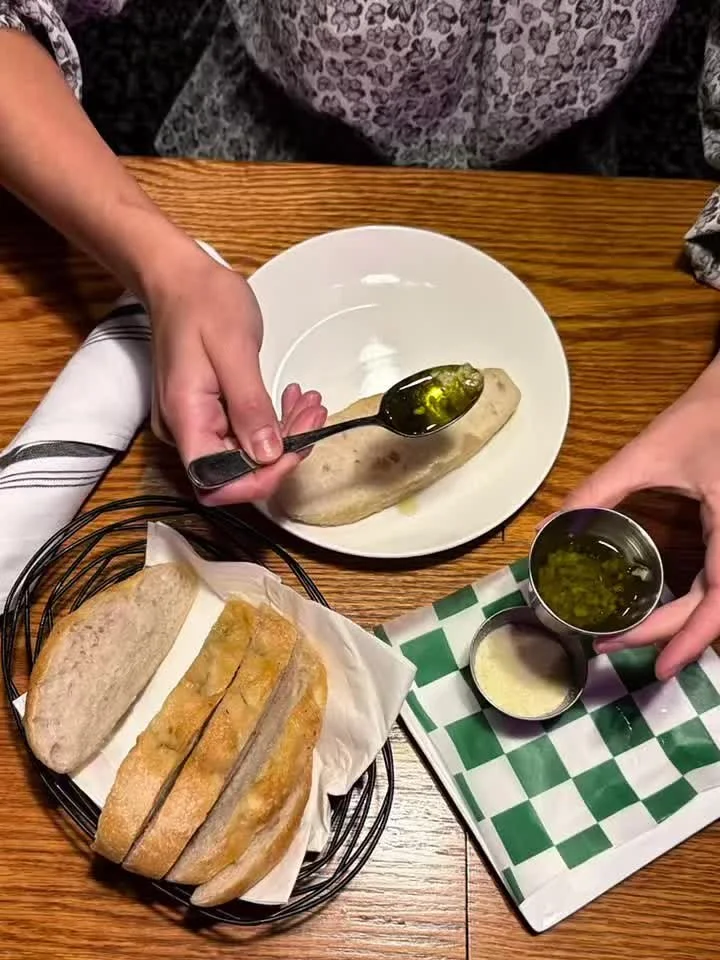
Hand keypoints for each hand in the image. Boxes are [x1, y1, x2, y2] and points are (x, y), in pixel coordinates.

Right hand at [148, 248, 326, 505]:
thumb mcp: (234, 349)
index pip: (218, 483)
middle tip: (313, 414)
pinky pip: (243, 433)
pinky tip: (292, 400)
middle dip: (282, 452)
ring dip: (284, 435)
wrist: (179, 278)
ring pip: (245, 454)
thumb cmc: (202, 303)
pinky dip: (272, 422)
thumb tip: (268, 455)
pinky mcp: (209, 413)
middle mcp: (186, 429)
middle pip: (236, 473)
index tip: (296, 450)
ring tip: (309, 403)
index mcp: (186, 418)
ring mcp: (196, 423)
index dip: (260, 479)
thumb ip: (250, 406)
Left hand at [560, 355, 719, 679]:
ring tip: (634, 635)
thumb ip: (597, 492)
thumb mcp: (648, 454)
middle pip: (718, 609)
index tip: (658, 668)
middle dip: (669, 636)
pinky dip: (698, 604)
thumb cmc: (709, 414)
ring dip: (686, 625)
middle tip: (612, 645)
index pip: (718, 601)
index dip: (689, 640)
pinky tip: (666, 607)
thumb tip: (548, 528)